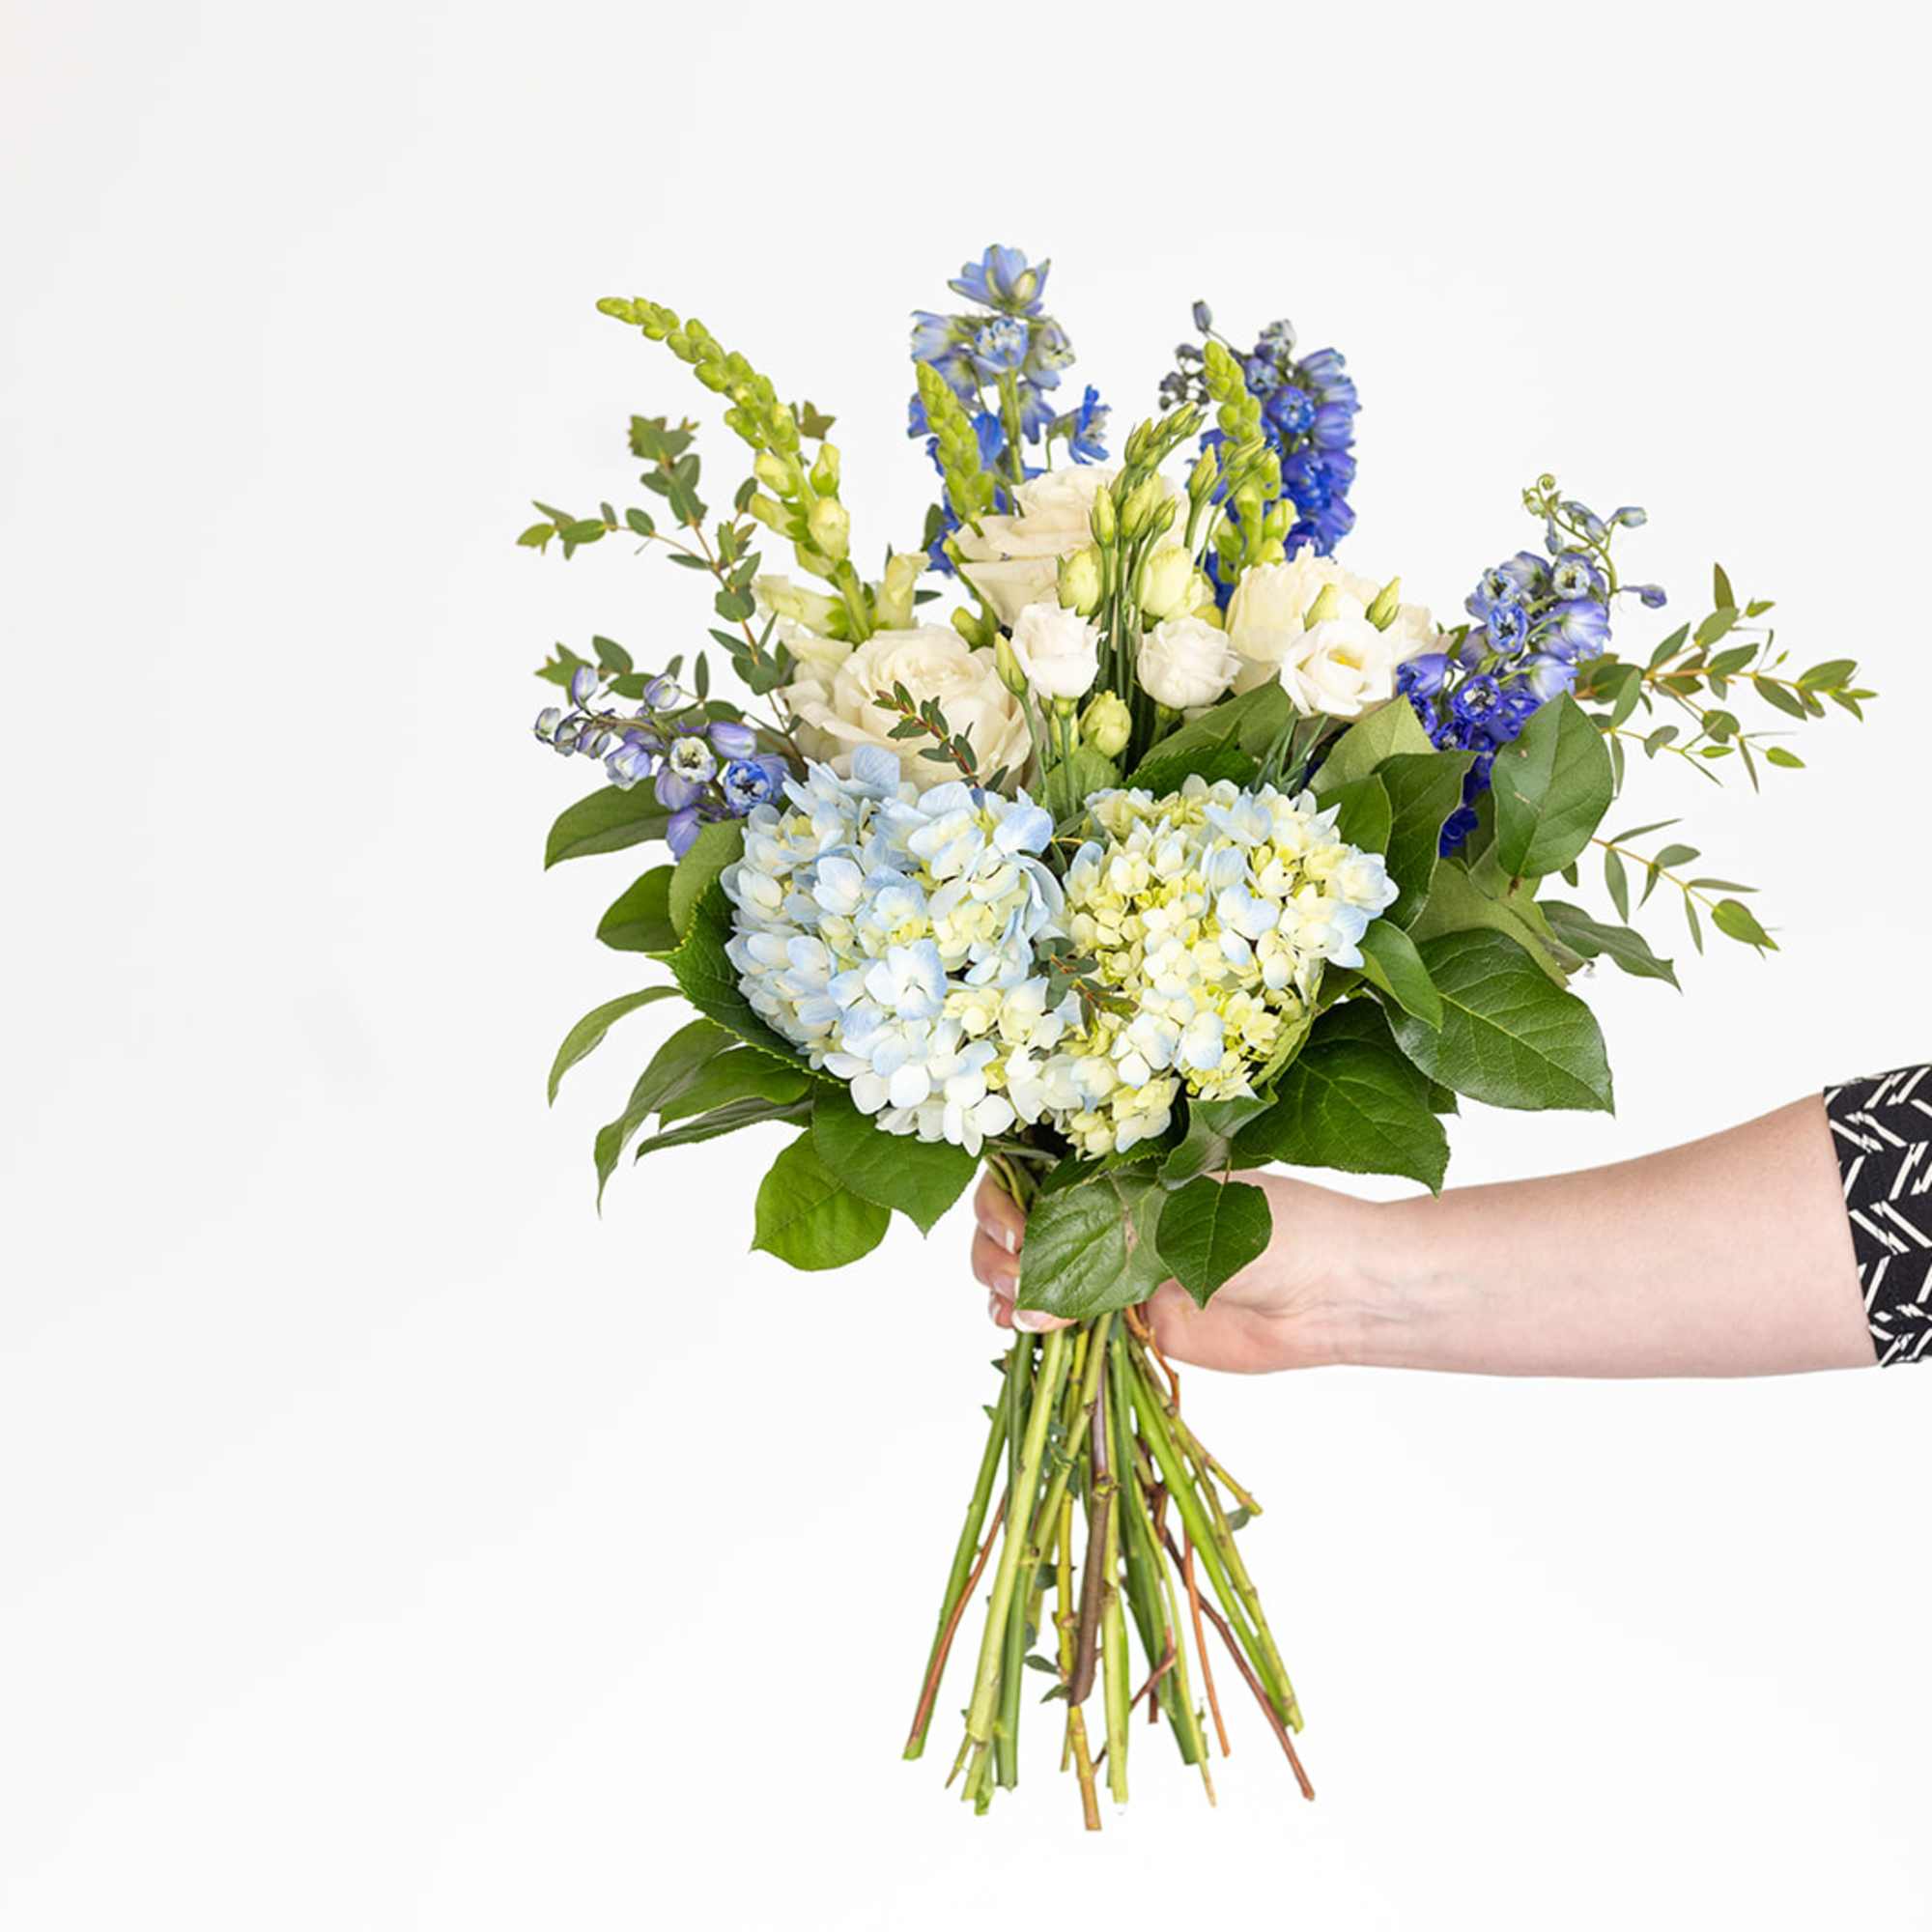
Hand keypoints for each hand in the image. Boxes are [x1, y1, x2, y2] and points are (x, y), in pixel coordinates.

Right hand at [969, 1170, 1369, 1373]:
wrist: (1333, 1292)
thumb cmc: (1274, 1229)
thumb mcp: (1179, 1220)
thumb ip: (1103, 1251)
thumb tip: (1033, 1299)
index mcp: (1120, 1168)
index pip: (1032, 1172)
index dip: (1005, 1199)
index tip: (1017, 1230)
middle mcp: (1109, 1212)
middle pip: (1018, 1225)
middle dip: (998, 1248)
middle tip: (1017, 1273)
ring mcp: (1116, 1266)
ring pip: (1032, 1275)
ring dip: (1006, 1288)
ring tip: (1016, 1307)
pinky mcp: (1131, 1317)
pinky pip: (1065, 1322)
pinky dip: (1034, 1327)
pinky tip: (1025, 1331)